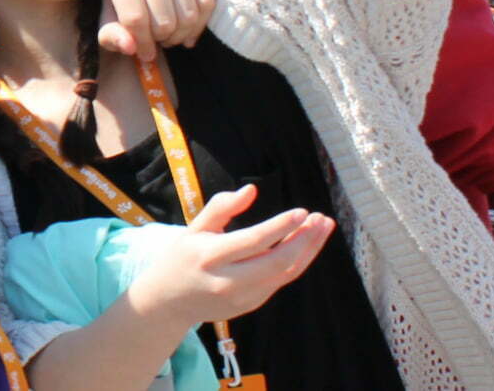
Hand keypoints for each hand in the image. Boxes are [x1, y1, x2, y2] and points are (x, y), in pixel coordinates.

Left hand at [98, 0, 215, 58]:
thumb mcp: (107, 12)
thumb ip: (110, 34)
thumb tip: (130, 48)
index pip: (136, 19)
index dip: (142, 44)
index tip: (144, 53)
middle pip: (165, 22)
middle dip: (162, 39)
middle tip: (157, 38)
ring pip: (189, 16)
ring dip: (180, 35)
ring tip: (169, 33)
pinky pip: (207, 4)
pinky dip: (199, 24)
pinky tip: (186, 27)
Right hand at [127, 185, 333, 327]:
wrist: (170, 301)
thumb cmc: (182, 257)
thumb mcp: (194, 228)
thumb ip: (221, 207)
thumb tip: (251, 190)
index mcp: (211, 257)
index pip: (254, 241)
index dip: (281, 226)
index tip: (302, 211)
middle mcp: (229, 280)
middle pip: (277, 262)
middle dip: (304, 240)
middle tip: (321, 218)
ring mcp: (243, 296)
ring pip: (286, 274)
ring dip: (309, 250)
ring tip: (323, 227)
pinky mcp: (252, 304)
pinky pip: (281, 280)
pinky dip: (298, 260)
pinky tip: (306, 242)